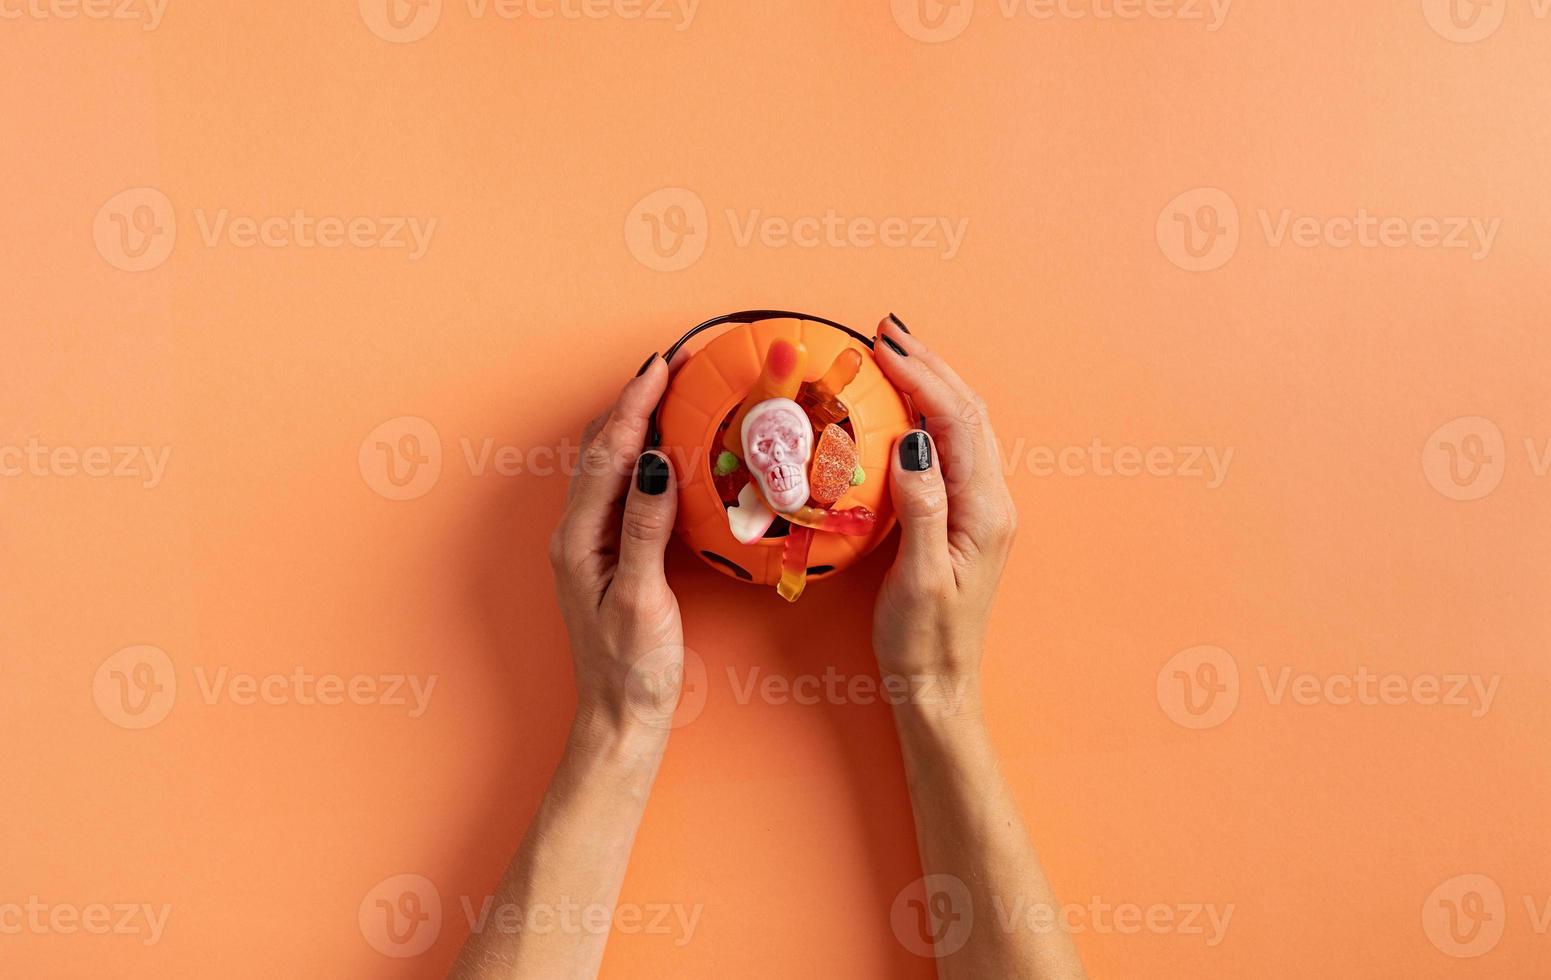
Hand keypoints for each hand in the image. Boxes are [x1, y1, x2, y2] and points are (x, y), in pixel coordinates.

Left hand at [549, 354, 683, 751]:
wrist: (619, 717)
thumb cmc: (632, 669)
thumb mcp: (644, 598)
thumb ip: (645, 528)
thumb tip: (655, 462)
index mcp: (578, 539)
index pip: (608, 454)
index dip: (635, 405)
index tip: (662, 365)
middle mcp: (574, 533)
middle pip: (600, 449)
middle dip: (633, 403)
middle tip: (671, 365)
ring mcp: (587, 543)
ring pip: (606, 465)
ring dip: (633, 425)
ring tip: (667, 392)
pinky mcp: (604, 554)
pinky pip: (617, 488)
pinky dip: (637, 456)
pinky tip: (661, 450)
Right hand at [871, 315, 1018, 702]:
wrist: (938, 685)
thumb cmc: (925, 641)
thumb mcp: (918, 577)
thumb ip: (921, 507)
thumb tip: (913, 442)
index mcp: (986, 510)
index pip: (957, 421)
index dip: (923, 376)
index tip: (885, 345)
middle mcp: (993, 502)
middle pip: (966, 412)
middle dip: (929, 365)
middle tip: (887, 331)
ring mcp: (982, 509)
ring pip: (961, 427)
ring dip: (930, 385)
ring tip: (894, 354)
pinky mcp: (964, 519)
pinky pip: (950, 450)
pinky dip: (927, 416)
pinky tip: (902, 409)